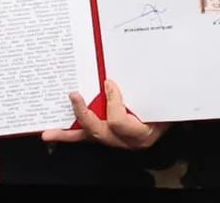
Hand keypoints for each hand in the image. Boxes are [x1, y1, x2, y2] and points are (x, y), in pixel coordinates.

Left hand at [41, 79, 168, 150]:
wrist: (171, 118)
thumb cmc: (167, 107)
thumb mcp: (162, 100)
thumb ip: (152, 89)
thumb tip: (125, 78)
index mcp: (142, 133)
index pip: (119, 123)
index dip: (112, 102)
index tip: (109, 82)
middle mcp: (126, 141)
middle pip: (99, 132)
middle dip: (83, 114)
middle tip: (74, 95)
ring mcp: (114, 141)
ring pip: (88, 137)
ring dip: (66, 133)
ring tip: (49, 132)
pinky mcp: (105, 137)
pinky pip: (85, 137)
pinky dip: (68, 136)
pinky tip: (51, 135)